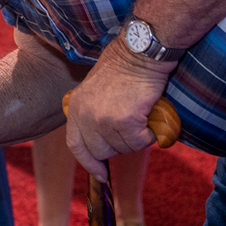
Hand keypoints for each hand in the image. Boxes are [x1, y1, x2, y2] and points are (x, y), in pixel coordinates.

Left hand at [64, 37, 173, 181]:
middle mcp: (86, 116)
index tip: (100, 173)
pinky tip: (149, 115)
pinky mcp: (125, 121)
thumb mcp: (94, 90)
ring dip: (136, 136)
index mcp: (76, 107)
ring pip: (124, 147)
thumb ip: (92, 114)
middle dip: (119, 146)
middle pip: (102, 151)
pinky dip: (149, 133)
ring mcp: (104, 120)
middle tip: (132, 130)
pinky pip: (140, 141)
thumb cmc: (123, 68)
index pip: (76, 144)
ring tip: (140, 114)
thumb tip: (102, 141)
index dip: (88, 161)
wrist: (139, 52)